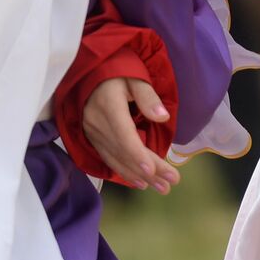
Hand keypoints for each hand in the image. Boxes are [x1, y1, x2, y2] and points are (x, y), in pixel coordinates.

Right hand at [82, 77, 179, 193]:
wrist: (88, 72)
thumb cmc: (117, 71)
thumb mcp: (135, 77)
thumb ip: (148, 97)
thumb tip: (163, 118)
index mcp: (109, 106)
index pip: (124, 137)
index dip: (138, 156)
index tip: (154, 171)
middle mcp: (97, 123)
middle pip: (124, 153)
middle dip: (148, 171)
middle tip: (170, 183)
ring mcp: (92, 133)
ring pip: (116, 160)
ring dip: (139, 176)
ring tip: (161, 188)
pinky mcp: (92, 138)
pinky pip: (108, 159)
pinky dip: (124, 172)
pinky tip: (139, 182)